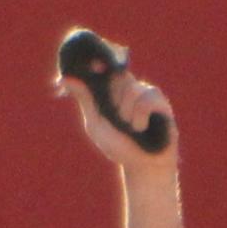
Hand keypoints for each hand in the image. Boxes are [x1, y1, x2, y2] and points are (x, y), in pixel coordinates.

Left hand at [55, 53, 174, 172]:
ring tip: (132, 129)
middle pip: (118, 77)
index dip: (100, 62)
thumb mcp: (96, 124)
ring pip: (132, 90)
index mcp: (113, 91)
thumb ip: (85, 100)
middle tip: (118, 119)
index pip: (106, 67)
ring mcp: (147, 93)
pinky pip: (146, 101)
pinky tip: (142, 128)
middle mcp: (130, 87)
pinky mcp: (161, 102)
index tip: (94, 65)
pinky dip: (139, 118)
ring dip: (127, 114)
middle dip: (114, 100)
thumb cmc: (119, 146)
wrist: (143, 165)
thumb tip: (65, 78)